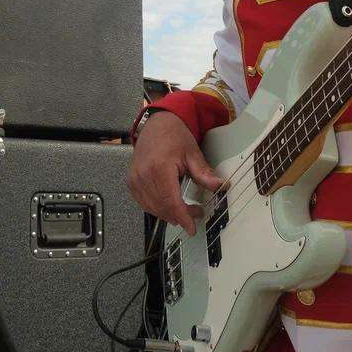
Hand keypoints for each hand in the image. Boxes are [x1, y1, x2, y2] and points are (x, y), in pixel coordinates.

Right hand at [126, 111, 224, 234]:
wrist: (156, 124)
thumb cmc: (174, 136)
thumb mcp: (192, 153)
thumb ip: (204, 173)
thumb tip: (221, 186)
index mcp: (159, 168)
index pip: (170, 201)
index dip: (182, 217)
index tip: (191, 228)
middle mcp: (143, 175)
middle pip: (161, 207)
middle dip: (180, 215)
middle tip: (196, 212)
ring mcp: (134, 179)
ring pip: (152, 208)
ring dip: (168, 213)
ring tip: (184, 209)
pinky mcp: (131, 181)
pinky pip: (143, 202)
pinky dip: (156, 207)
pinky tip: (168, 203)